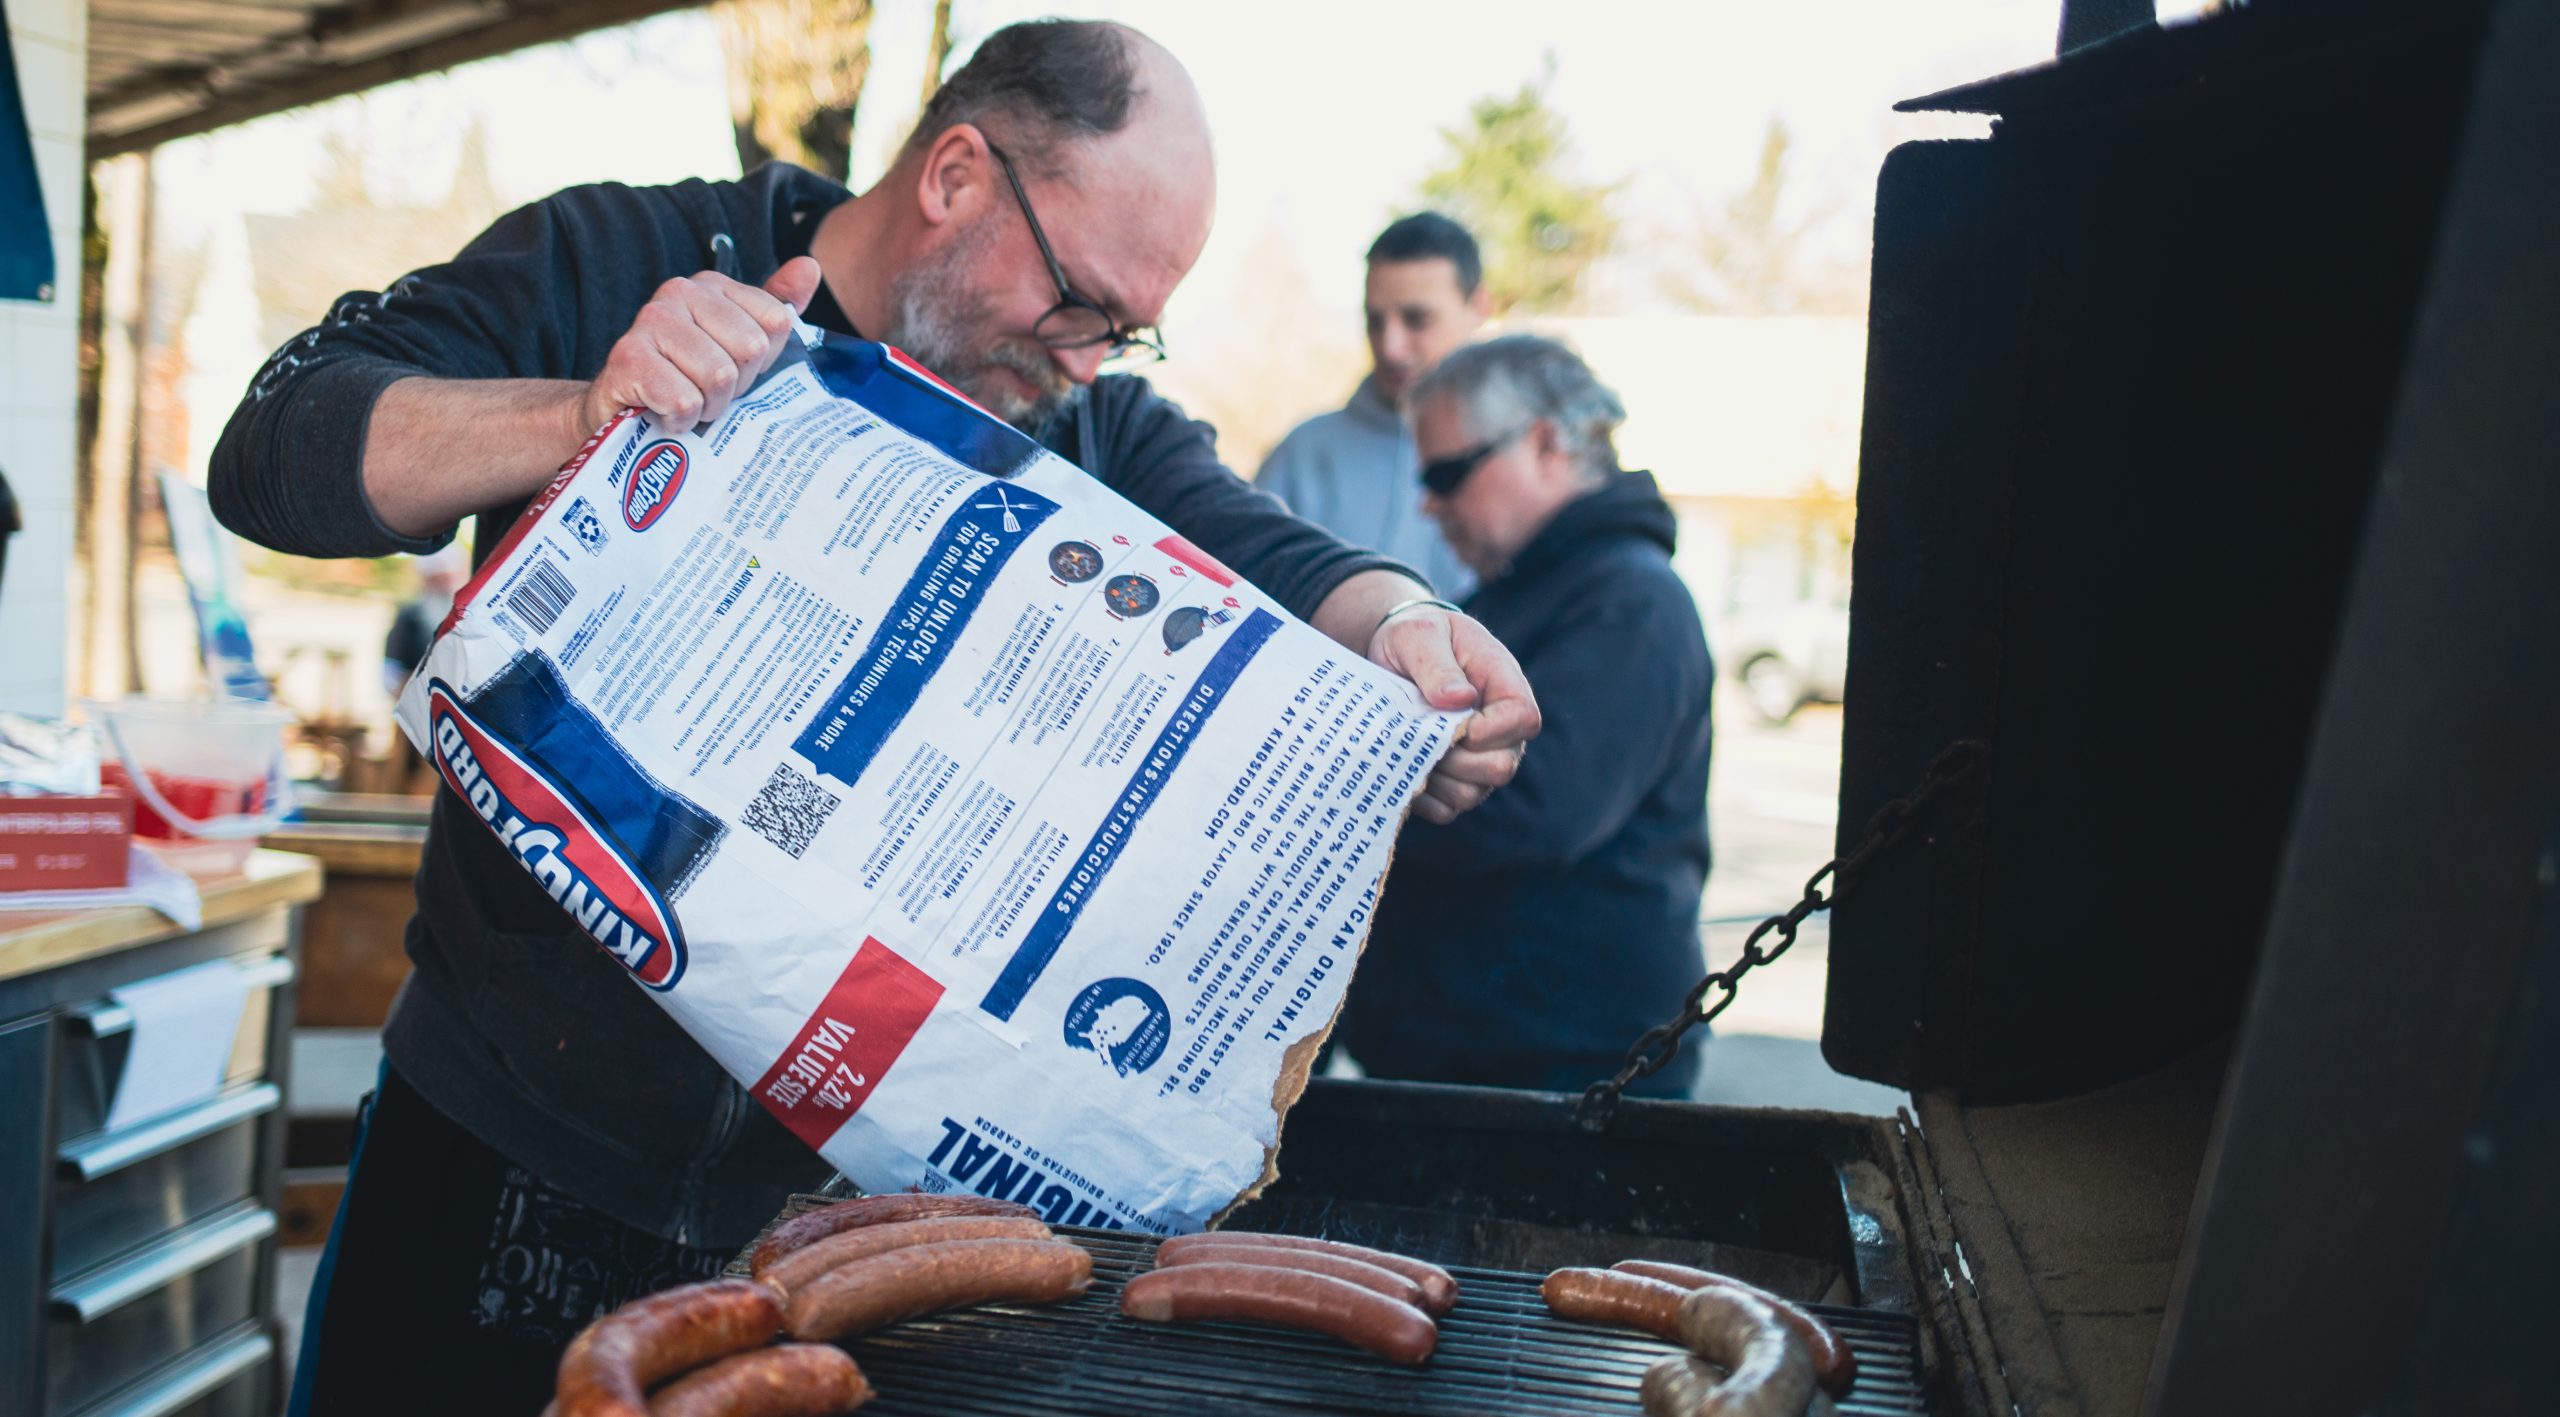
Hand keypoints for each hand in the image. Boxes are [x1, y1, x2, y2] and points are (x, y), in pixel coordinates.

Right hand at [580, 258, 821, 432]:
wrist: (620, 411)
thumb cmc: (687, 379)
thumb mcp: (738, 344)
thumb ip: (776, 306)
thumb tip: (810, 266)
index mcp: (712, 286)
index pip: (777, 321)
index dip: (761, 362)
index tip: (732, 368)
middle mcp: (680, 291)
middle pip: (752, 349)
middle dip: (735, 386)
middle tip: (706, 391)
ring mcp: (650, 320)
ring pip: (719, 376)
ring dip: (707, 407)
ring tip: (685, 402)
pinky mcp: (628, 357)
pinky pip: (684, 399)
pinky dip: (680, 420)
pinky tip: (662, 411)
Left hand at [1367, 607, 1540, 823]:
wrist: (1391, 655)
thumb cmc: (1414, 637)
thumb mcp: (1419, 635)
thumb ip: (1437, 664)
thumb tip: (1459, 699)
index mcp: (1503, 685)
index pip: (1523, 719)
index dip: (1491, 730)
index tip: (1453, 721)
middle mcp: (1499, 729)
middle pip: (1502, 767)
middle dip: (1458, 759)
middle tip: (1421, 735)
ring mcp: (1478, 758)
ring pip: (1472, 794)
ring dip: (1436, 778)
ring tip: (1408, 748)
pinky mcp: (1452, 780)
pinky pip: (1446, 810)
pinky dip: (1422, 797)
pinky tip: (1402, 768)